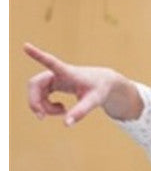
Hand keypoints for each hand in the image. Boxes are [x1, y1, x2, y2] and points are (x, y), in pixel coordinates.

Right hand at [24, 43, 141, 124]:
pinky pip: (41, 96)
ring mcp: (53, 78)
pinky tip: (62, 110)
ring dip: (44, 106)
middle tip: (41, 117)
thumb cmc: (100, 89)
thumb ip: (80, 112)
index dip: (38, 55)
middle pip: (34, 85)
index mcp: (67, 72)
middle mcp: (56, 73)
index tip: (26, 46)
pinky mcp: (52, 84)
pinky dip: (47, 107)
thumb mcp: (94, 101)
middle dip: (35, 101)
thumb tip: (66, 124)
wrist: (103, 82)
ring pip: (37, 93)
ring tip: (63, 112)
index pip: (51, 62)